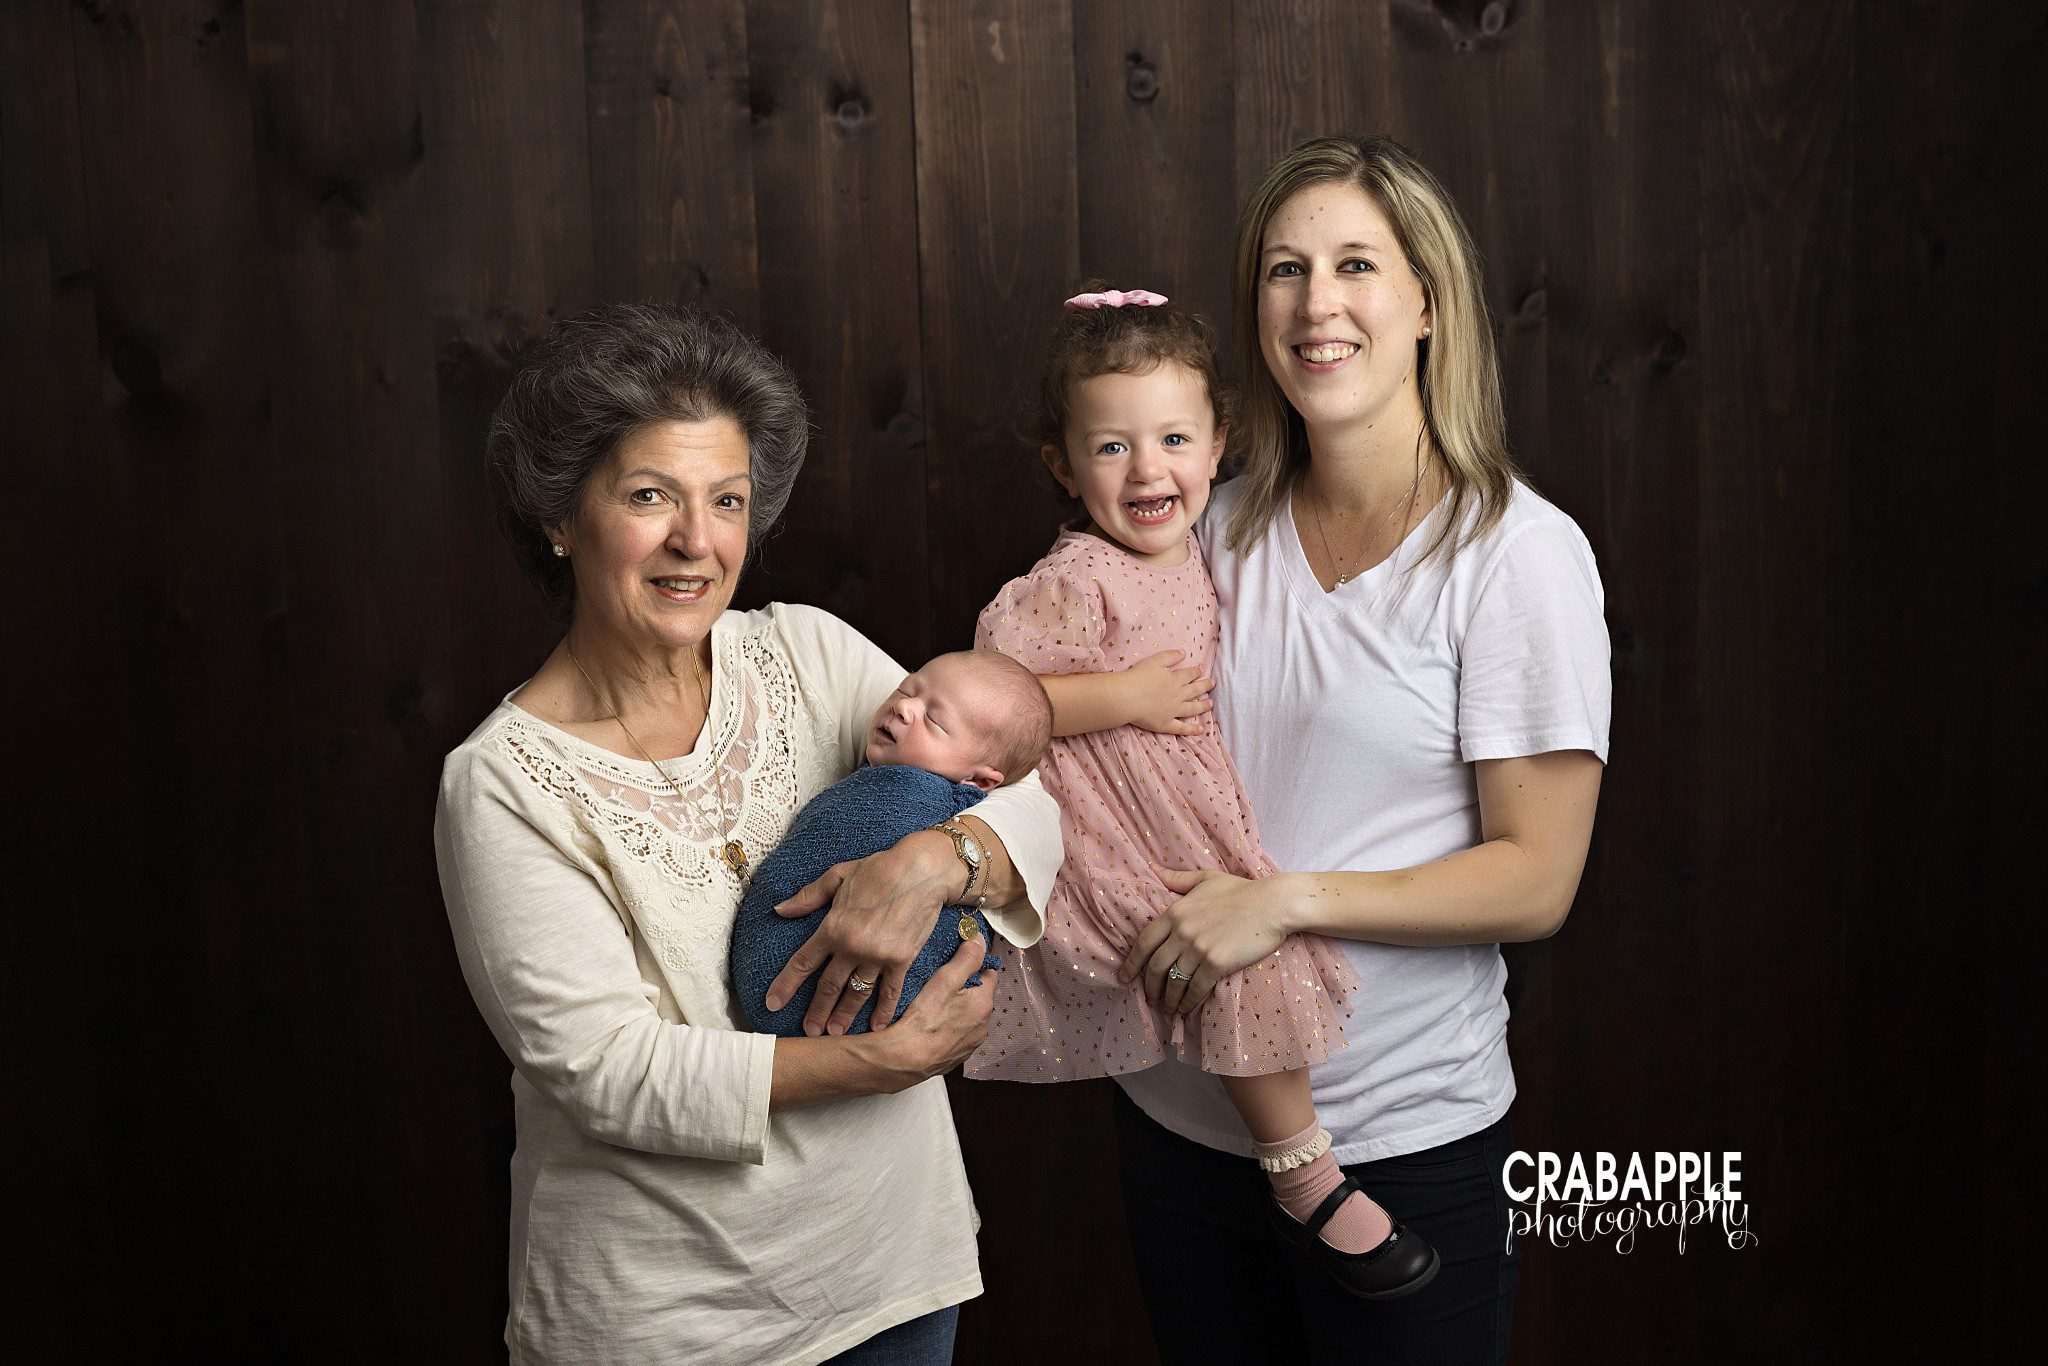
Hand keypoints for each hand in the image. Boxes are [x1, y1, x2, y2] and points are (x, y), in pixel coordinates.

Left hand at [765, 830, 958, 1035]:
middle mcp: (853, 946)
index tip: (772, 1004)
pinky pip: (890, 991)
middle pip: (828, 986)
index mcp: (833, 927)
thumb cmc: (879, 869)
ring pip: (857, 994)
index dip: (785, 985)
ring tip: (835, 1033)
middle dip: (816, 1011)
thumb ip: (808, 896)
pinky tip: (876, 1027)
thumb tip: (780, 909)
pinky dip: (883, 1011)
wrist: (923, 871)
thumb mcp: (838, 875)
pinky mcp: (902, 960)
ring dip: (844, 1016)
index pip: (802, 962)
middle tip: (809, 1030)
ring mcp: (878, 956)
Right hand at [867, 936, 998, 1090]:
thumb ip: (967, 957)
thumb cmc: (923, 1020)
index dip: (974, 963)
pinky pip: (955, 1035)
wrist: (903, 1061)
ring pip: (966, 1016)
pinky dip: (946, 1028)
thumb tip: (979, 939)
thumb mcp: (945, 979)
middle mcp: (983, 1026)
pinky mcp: (954, 1057)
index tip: (957, 960)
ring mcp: (969, 1044)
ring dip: (955, 1009)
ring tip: (932, 1004)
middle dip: (964, 987)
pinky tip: (930, 1025)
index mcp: (984, 1004)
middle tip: (941, 980)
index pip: (989, 973)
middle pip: (978, 996)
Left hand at [1119, 867, 1292, 1014]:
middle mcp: (1182, 931)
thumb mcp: (1205, 878)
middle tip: (1148, 999)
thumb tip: (1151, 867)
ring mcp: (1198, 948)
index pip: (1143, 942)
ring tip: (1167, 1008)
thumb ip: (1177, 878)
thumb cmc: (1241, 890)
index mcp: (1175, 912)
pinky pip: (1195, 989)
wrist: (1273, 904)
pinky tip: (1185, 1009)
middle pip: (1155, 966)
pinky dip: (1187, 1002)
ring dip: (1168, 999)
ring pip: (1173, 981)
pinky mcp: (1216, 963)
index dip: (1131, 964)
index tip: (1124, 978)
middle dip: (1149, 987)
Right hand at [1121, 650, 1214, 735]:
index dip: (1196, 671)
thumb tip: (1184, 653)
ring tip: (1211, 704)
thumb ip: (1170, 656)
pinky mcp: (1166, 724)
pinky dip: (1191, 729)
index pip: (1189, 674)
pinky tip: (1200, 730)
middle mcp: (1177, 695)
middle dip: (1205, 686)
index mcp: (1175, 680)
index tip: (1201, 670)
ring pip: (1192, 708)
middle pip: (1195, 690)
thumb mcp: (1154, 661)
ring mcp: (1173, 711)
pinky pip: (1181, 728)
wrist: (1126, 697)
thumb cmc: (1138, 677)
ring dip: (1203, 706)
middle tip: (1213, 684)